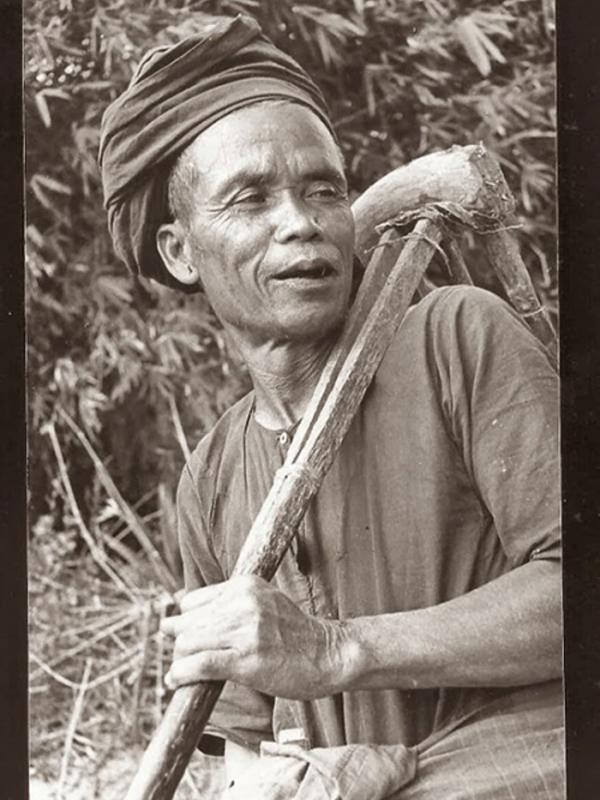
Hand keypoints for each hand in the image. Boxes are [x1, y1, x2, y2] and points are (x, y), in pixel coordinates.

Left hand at [160, 575, 352, 698]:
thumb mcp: (264, 601)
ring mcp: (246, 631)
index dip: (185, 622)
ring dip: (179, 661)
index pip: (192, 601)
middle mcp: (243, 603)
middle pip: (187, 622)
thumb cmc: (294, 634)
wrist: (327, 654)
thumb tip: (187, 612)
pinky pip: (199, 664)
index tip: (186, 636)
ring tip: (180, 672)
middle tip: (181, 657)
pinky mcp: (246, 659)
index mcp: (245, 585)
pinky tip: (176, 681)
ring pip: (188, 643)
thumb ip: (232, 603)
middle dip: (178, 642)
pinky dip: (181, 674)